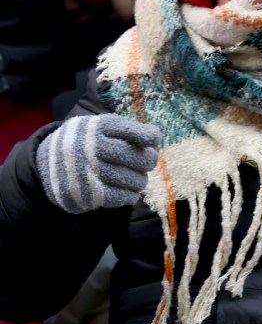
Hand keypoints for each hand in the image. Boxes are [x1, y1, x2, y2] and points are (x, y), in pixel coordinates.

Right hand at [36, 114, 159, 213]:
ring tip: (138, 178)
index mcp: (97, 127)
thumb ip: (123, 130)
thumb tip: (154, 137)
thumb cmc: (82, 141)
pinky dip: (129, 195)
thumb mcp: (97, 126)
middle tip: (149, 162)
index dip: (148, 136)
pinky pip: (119, 197)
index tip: (153, 140)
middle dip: (148, 160)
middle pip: (134, 157)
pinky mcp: (86, 193)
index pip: (130, 131)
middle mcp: (92, 147)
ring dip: (140, 180)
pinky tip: (130, 192)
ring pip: (130, 179)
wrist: (45, 163)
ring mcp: (89, 171)